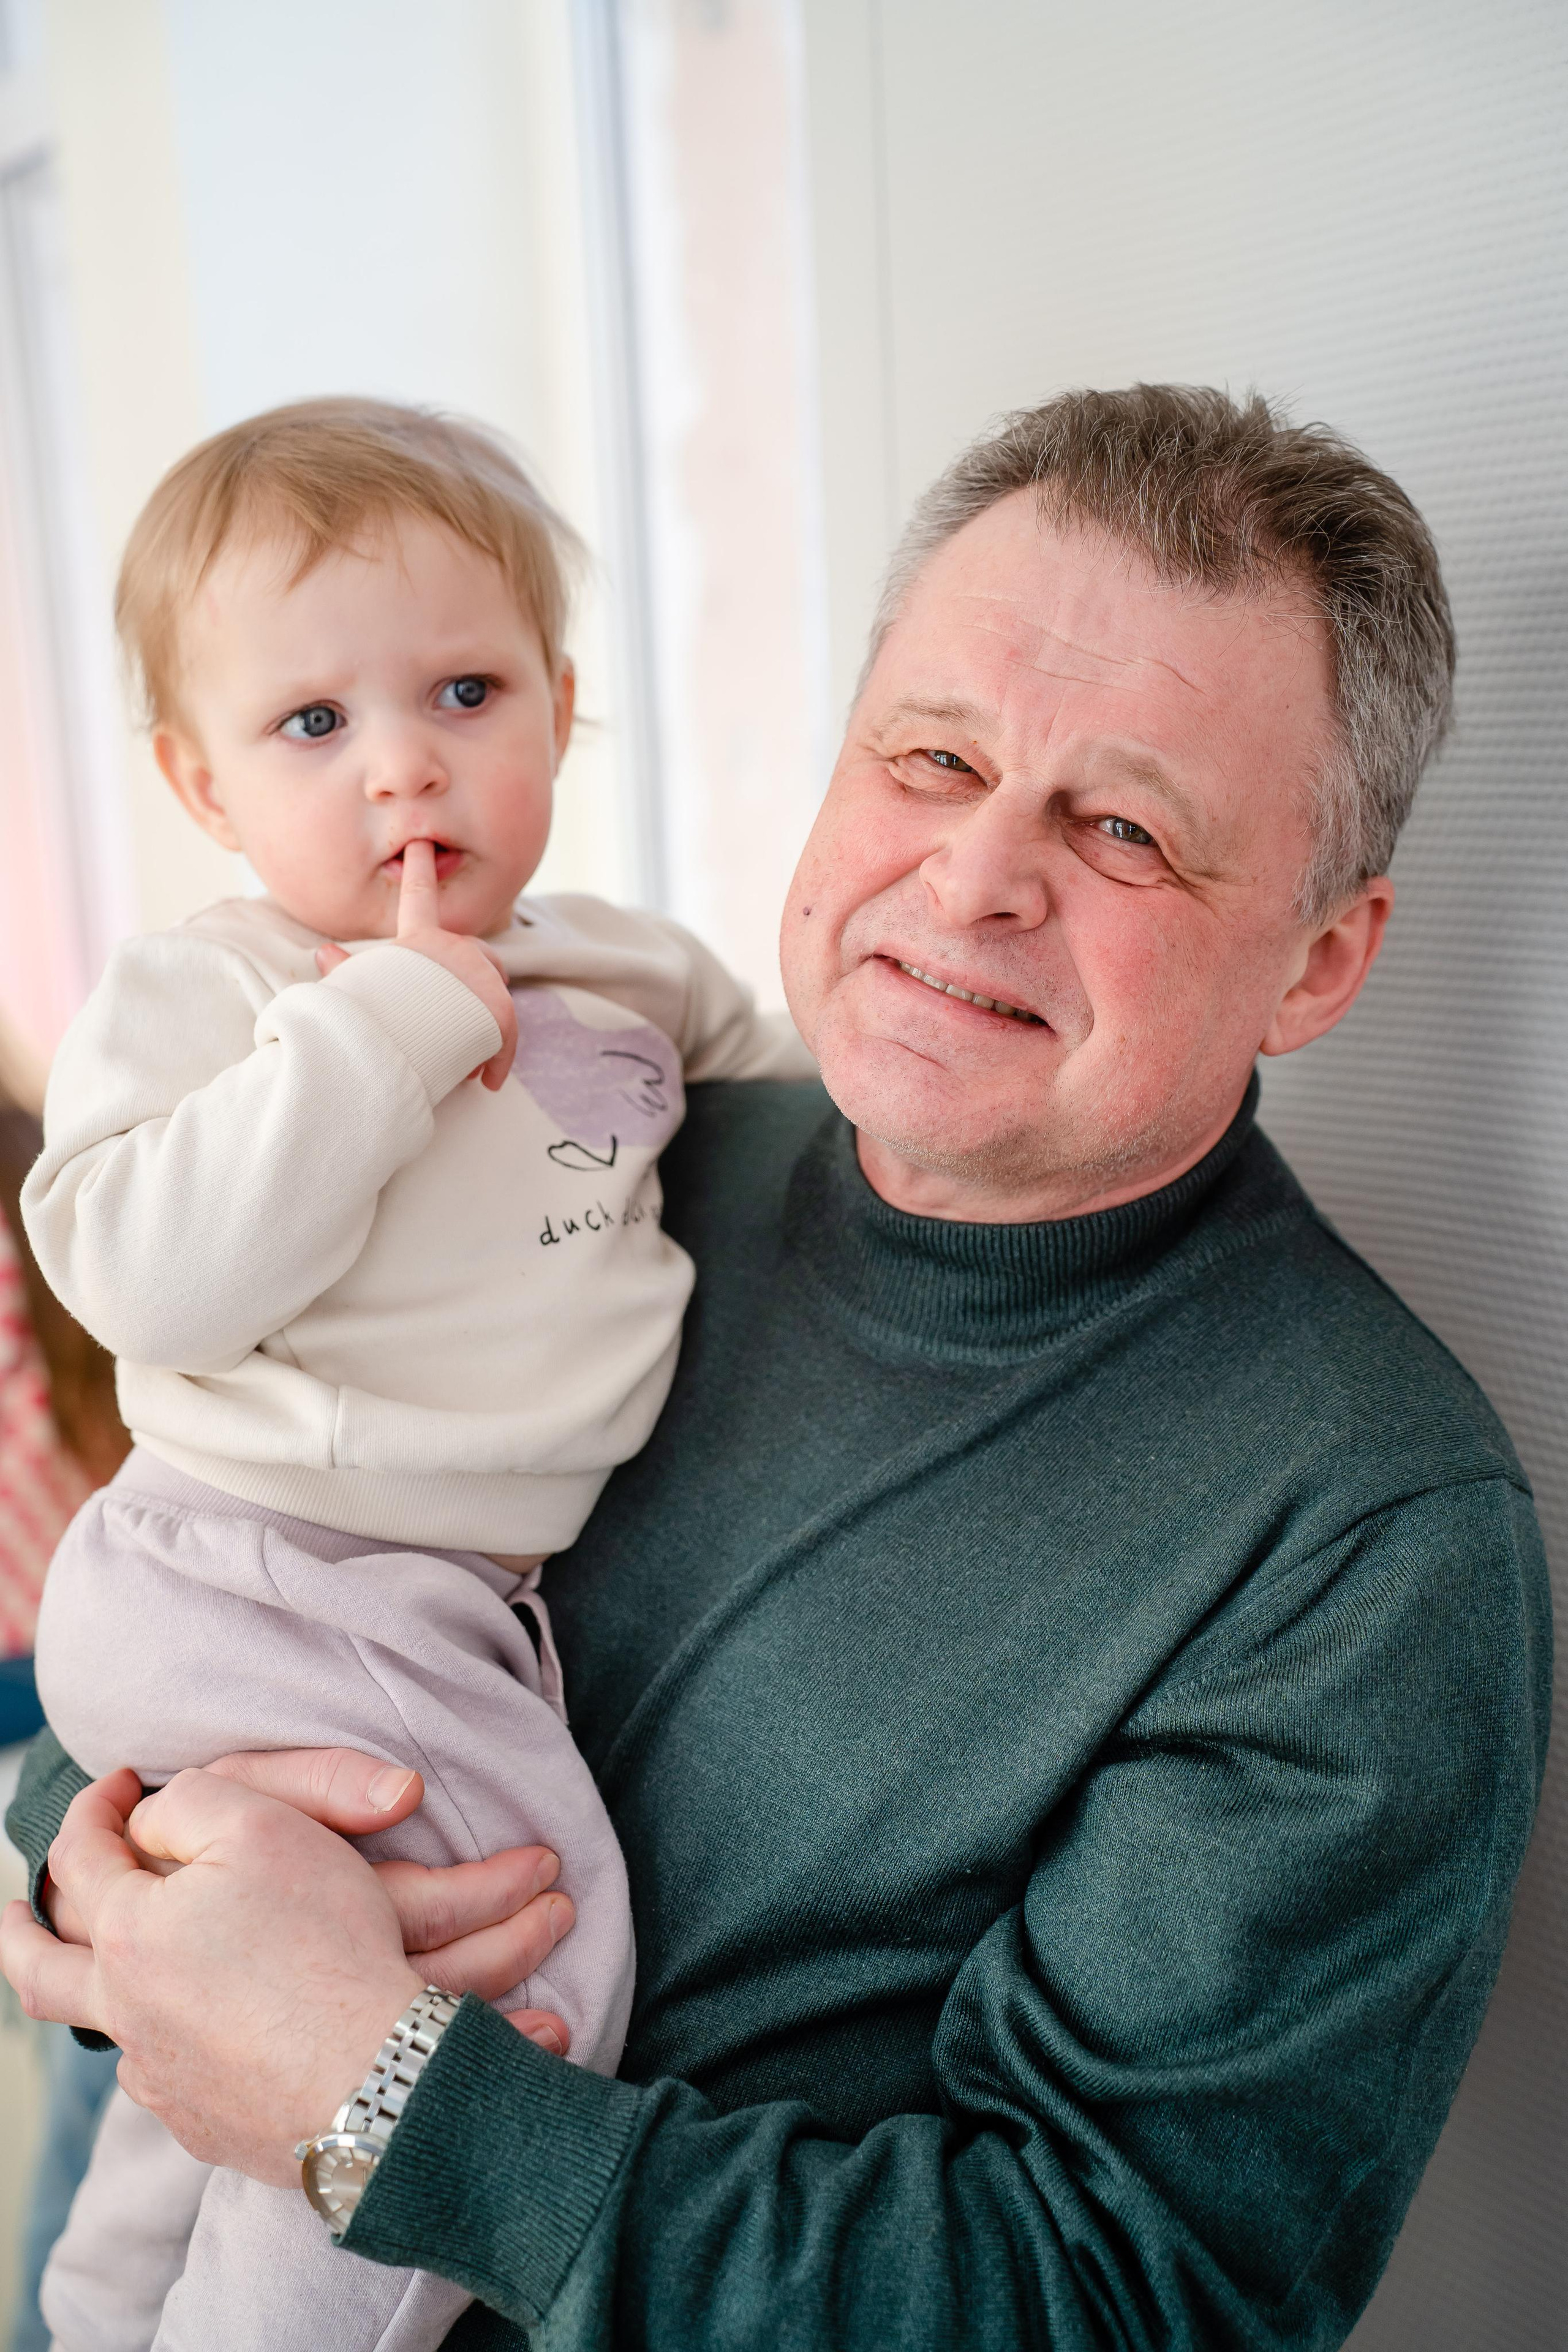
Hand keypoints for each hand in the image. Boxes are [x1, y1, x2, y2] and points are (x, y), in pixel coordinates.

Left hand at [3, 1759, 573, 2184]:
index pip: (80, 1857)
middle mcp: (127, 2015)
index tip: (118, 1780)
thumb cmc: (324, 1941)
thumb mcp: (261, 1824)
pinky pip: (169, 2076)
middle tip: (15, 1910)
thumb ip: (189, 1802)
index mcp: (128, 1937)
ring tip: (128, 1972)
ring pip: (111, 2029)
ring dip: (107, 1992)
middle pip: (40, 1972)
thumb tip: (147, 1822)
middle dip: (21, 1932)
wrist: (376, 2075)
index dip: (94, 1807)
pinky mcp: (207, 2126)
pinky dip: (173, 2041)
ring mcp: (163, 2080)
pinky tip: (209, 2032)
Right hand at [316, 839, 516, 1088]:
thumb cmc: (369, 1018)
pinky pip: (506, 1033)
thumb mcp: (358, 991)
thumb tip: (323, 952)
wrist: (395, 1042)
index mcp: (418, 940)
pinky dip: (498, 1058)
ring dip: (485, 1025)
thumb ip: (347, 972)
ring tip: (465, 1060)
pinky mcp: (500, 1005)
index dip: (418, 868)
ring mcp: (481, 974)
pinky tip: (485, 1080)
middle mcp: (454, 948)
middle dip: (480, 982)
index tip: (421, 844)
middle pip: (481, 955)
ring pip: (496, 994)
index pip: (416, 895)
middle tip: (466, 1017)